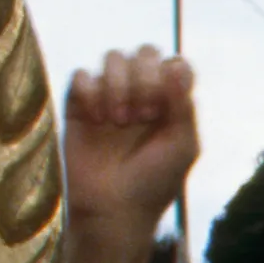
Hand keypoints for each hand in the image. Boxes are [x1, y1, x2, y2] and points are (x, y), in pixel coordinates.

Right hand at [59, 47, 199, 262]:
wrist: (112, 210)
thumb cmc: (154, 183)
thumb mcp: (183, 148)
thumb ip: (184, 106)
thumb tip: (175, 66)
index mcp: (171, 102)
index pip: (173, 63)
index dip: (169, 76)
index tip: (163, 108)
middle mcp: (141, 93)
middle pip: (144, 52)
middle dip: (144, 79)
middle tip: (141, 116)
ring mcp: (109, 96)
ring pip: (113, 57)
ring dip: (118, 85)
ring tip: (118, 121)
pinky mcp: (79, 105)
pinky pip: (81, 74)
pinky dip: (90, 92)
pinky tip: (96, 119)